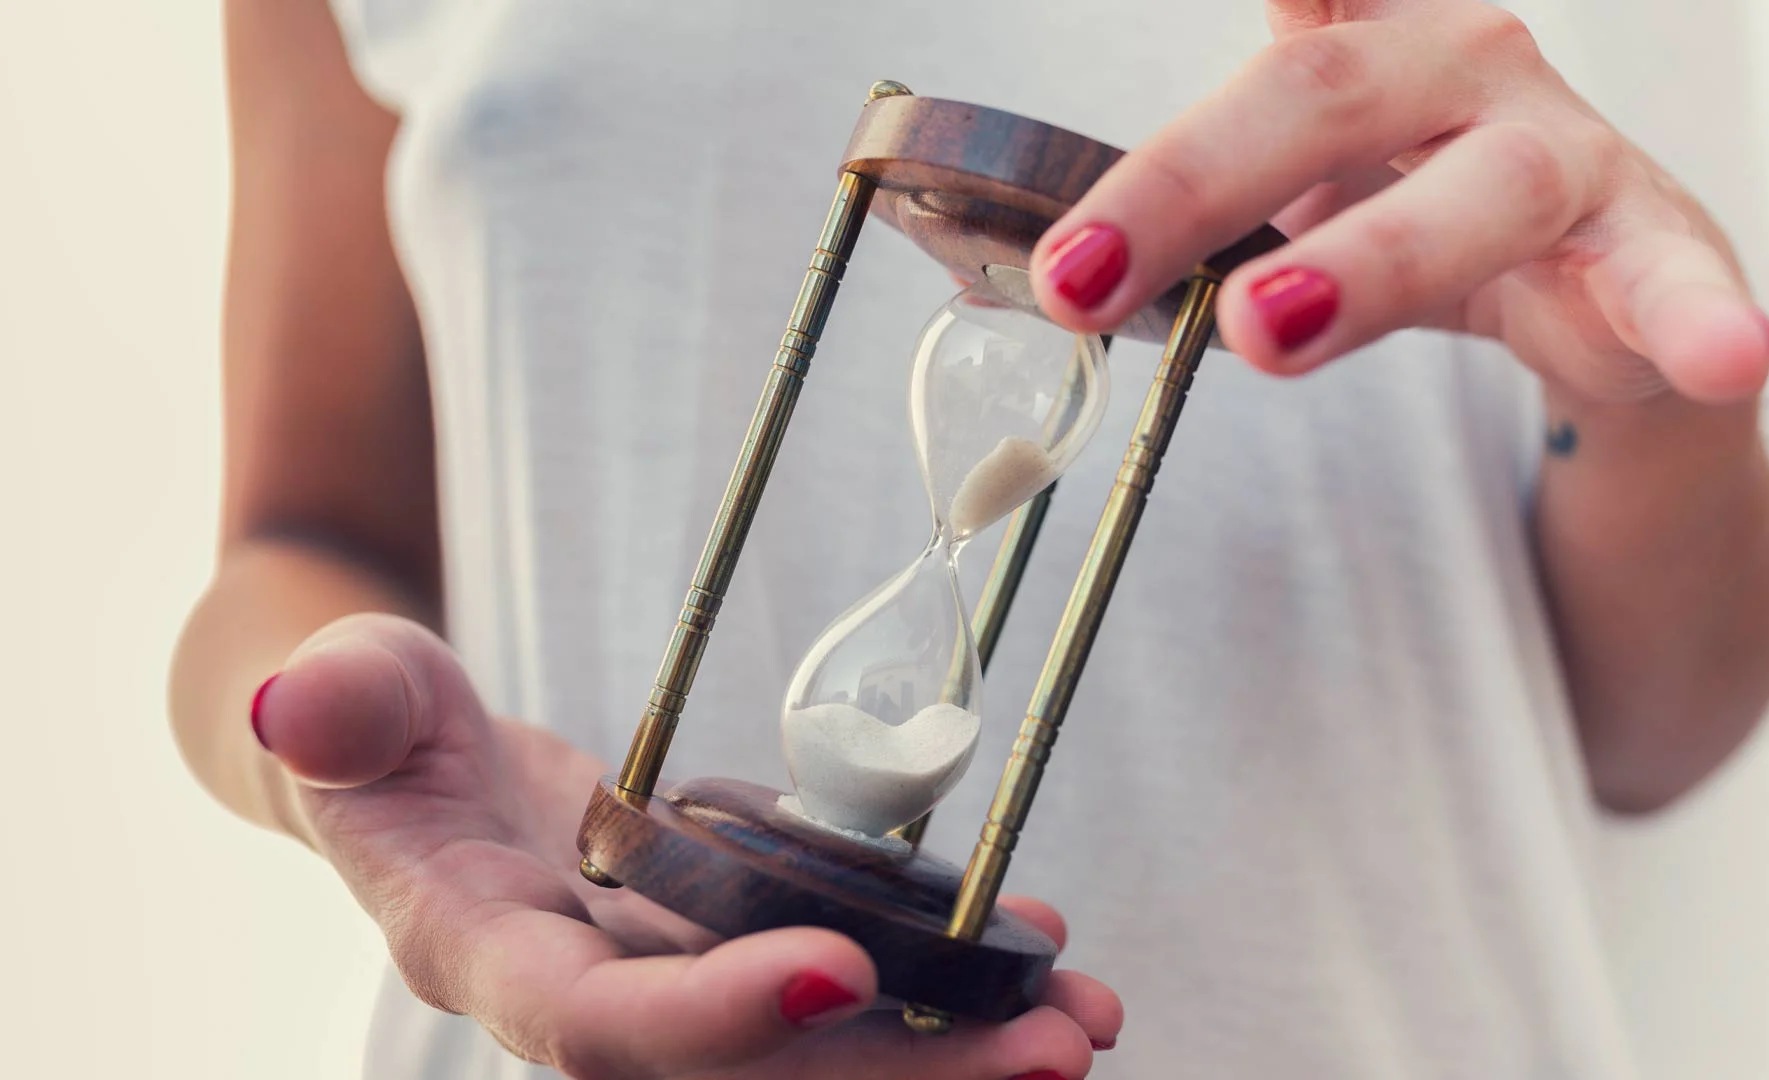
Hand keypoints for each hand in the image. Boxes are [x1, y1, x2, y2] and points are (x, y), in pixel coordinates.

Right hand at [252, 614, 1119, 1079]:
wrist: (418, 773)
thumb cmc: (377, 732)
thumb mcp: (345, 701)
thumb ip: (337, 710)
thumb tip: (302, 708)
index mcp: (493, 960)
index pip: (601, 1026)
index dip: (714, 1021)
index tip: (835, 975)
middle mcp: (595, 1003)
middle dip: (901, 1078)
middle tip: (1051, 1052)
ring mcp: (672, 987)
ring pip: (822, 1059)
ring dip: (958, 1051)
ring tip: (1086, 1020)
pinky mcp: (725, 952)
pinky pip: (847, 986)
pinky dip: (946, 979)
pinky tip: (1039, 950)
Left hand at [1029, 0, 1768, 407]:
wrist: (1598, 300)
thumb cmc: (1419, 226)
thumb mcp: (1298, 204)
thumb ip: (1182, 227)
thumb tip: (1012, 287)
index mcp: (1357, 46)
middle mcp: (1458, 69)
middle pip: (1317, 94)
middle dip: (1185, 183)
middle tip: (1080, 279)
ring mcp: (1562, 155)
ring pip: (1474, 191)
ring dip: (1367, 260)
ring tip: (1267, 328)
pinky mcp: (1655, 250)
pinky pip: (1667, 283)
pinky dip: (1691, 320)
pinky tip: (1721, 353)